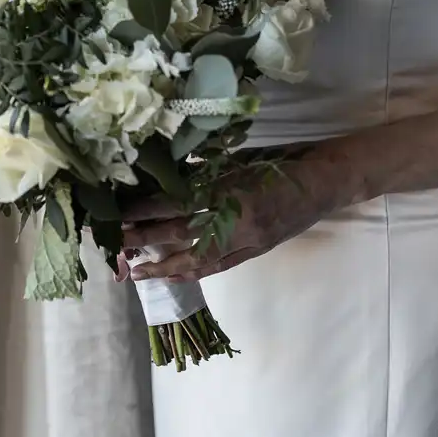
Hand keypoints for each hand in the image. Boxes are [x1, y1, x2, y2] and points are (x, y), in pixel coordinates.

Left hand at [115, 158, 339, 283]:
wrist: (324, 180)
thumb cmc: (281, 161)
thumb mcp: (238, 160)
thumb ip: (205, 173)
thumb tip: (165, 181)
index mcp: (230, 188)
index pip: (177, 202)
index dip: (146, 209)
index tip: (119, 212)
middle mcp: (235, 218)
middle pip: (180, 232)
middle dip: (144, 238)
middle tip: (113, 243)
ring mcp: (247, 239)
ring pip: (196, 257)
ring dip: (163, 266)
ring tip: (135, 271)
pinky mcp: (256, 250)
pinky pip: (219, 266)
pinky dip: (193, 273)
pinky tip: (172, 276)